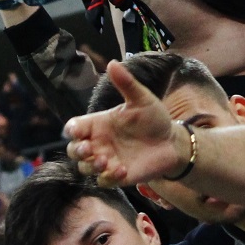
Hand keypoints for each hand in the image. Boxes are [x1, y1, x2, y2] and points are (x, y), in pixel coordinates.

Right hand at [62, 62, 180, 184]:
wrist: (172, 142)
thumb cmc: (154, 119)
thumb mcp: (142, 99)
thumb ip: (126, 83)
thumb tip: (112, 63)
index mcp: (99, 124)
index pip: (74, 128)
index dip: (72, 130)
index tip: (76, 131)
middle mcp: (99, 143)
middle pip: (73, 150)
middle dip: (76, 151)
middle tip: (88, 149)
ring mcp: (107, 161)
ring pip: (85, 168)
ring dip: (90, 166)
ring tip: (104, 160)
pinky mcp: (118, 176)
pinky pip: (104, 181)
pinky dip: (109, 177)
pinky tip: (122, 170)